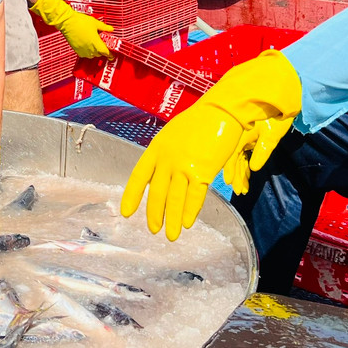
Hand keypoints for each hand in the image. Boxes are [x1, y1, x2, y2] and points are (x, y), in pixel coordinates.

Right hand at [30, 0, 112, 57]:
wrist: (67, 22)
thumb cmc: (80, 21)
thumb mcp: (95, 23)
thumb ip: (104, 27)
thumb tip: (110, 29)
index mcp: (96, 43)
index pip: (105, 53)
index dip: (110, 55)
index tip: (112, 55)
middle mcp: (89, 49)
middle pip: (99, 54)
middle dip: (102, 51)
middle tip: (102, 45)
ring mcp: (82, 50)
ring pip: (91, 55)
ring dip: (94, 52)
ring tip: (94, 45)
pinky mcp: (76, 49)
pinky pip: (84, 54)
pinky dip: (87, 52)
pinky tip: (87, 45)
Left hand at [120, 51, 300, 239]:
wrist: (222, 111)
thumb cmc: (200, 121)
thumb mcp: (173, 135)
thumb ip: (166, 154)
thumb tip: (162, 171)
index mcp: (156, 148)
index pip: (139, 176)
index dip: (132, 195)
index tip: (126, 212)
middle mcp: (167, 159)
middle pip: (157, 192)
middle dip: (154, 213)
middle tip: (153, 229)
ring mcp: (184, 166)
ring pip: (174, 199)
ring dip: (172, 219)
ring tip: (171, 235)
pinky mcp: (203, 171)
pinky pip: (195, 196)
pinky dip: (190, 212)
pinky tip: (187, 224)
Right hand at [221, 117, 291, 195]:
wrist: (282, 103)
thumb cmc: (277, 118)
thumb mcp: (271, 136)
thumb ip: (262, 152)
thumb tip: (253, 168)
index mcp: (241, 135)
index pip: (232, 155)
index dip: (230, 170)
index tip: (229, 182)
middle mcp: (239, 137)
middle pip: (234, 160)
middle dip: (237, 176)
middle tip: (240, 191)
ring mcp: (244, 139)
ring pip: (239, 159)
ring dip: (241, 174)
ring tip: (244, 189)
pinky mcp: (250, 140)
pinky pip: (244, 155)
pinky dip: (246, 166)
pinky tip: (248, 176)